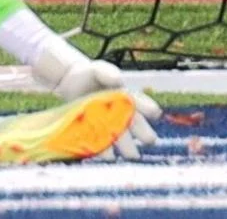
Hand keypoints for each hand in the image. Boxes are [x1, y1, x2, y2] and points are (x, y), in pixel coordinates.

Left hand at [31, 38, 161, 159]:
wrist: (71, 83)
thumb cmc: (91, 75)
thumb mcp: (98, 70)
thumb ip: (108, 73)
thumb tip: (118, 79)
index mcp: (128, 97)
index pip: (143, 104)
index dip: (149, 109)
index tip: (155, 112)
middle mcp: (123, 114)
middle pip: (136, 125)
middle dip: (143, 133)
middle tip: (150, 140)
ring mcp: (111, 126)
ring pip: (123, 139)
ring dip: (127, 147)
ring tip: (130, 154)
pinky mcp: (97, 135)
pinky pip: (104, 146)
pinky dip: (106, 151)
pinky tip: (108, 156)